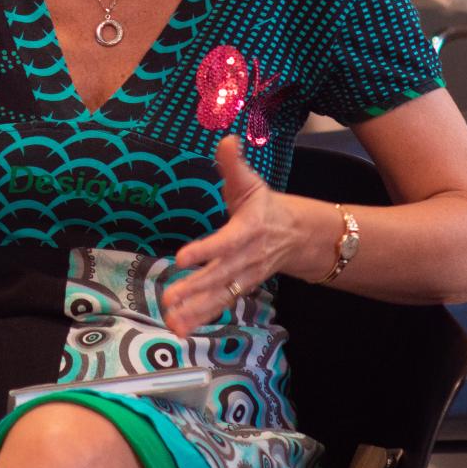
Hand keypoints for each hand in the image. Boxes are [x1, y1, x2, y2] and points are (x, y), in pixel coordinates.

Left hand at [164, 136, 297, 337]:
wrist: (298, 236)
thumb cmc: (265, 206)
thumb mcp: (251, 182)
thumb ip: (234, 164)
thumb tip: (226, 139)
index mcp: (248, 230)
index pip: (226, 242)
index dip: (206, 250)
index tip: (183, 258)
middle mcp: (246, 258)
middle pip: (219, 276)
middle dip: (195, 288)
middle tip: (169, 298)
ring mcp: (243, 277)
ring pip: (219, 296)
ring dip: (195, 310)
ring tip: (172, 321)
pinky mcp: (238, 289)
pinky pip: (219, 306)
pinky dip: (201, 318)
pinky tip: (179, 328)